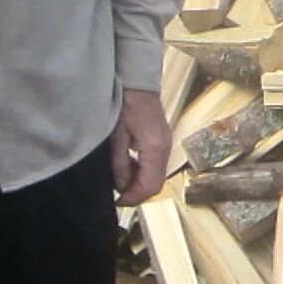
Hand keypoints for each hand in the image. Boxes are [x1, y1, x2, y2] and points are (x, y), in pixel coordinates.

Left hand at [111, 88, 169, 206]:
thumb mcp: (116, 136)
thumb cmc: (123, 105)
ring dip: (140, 183)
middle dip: (137, 193)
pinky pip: (156, 165)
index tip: (117, 202)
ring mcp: (166, 144)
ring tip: (120, 180)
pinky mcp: (163, 140)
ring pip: (157, 175)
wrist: (137, 81)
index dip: (133, 198)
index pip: (150, 186)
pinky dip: (143, 172)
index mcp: (155, 149)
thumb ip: (120, 164)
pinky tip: (129, 166)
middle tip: (118, 194)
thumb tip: (121, 187)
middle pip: (156, 183)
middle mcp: (165, 149)